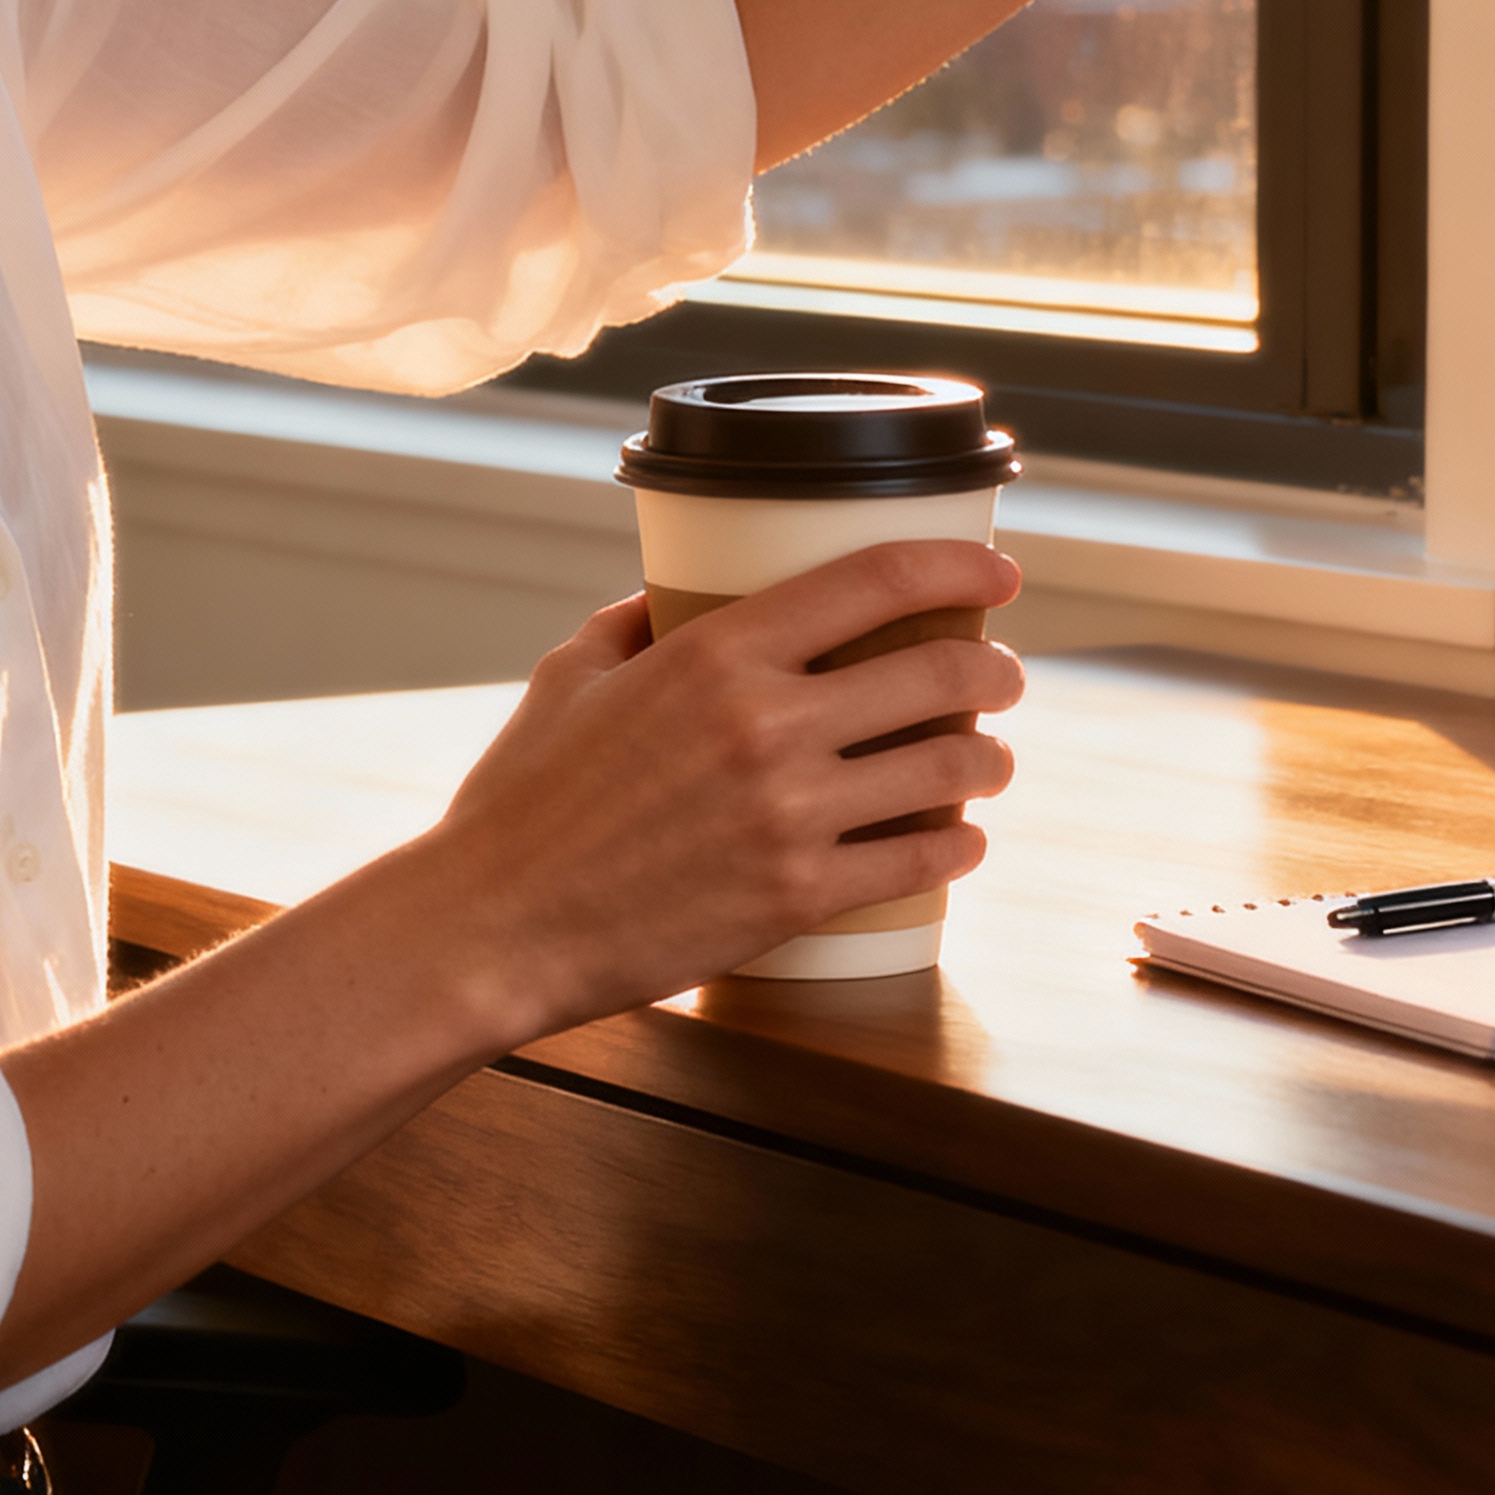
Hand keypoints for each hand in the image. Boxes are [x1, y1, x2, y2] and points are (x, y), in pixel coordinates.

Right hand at [427, 541, 1030, 1034]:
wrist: (492, 926)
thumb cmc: (519, 802)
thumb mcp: (569, 675)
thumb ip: (634, 622)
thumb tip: (673, 592)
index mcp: (717, 653)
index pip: (876, 580)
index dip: (960, 567)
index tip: (999, 574)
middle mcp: (768, 723)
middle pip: (939, 672)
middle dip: (994, 671)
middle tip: (1002, 677)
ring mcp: (790, 814)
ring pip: (947, 768)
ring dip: (989, 759)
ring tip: (989, 760)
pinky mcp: (797, 896)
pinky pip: (918, 859)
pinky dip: (958, 845)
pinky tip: (961, 840)